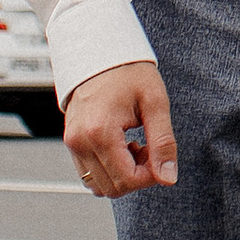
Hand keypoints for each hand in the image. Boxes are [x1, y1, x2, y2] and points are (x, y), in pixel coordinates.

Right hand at [64, 59, 177, 196]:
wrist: (100, 51)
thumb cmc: (128, 71)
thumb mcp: (155, 103)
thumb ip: (163, 142)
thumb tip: (168, 178)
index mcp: (100, 131)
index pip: (127, 180)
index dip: (150, 177)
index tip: (159, 157)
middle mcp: (80, 141)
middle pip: (112, 187)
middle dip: (137, 176)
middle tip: (149, 149)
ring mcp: (72, 143)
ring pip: (98, 185)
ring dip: (122, 175)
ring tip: (135, 147)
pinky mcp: (71, 142)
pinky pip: (88, 173)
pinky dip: (108, 169)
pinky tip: (121, 146)